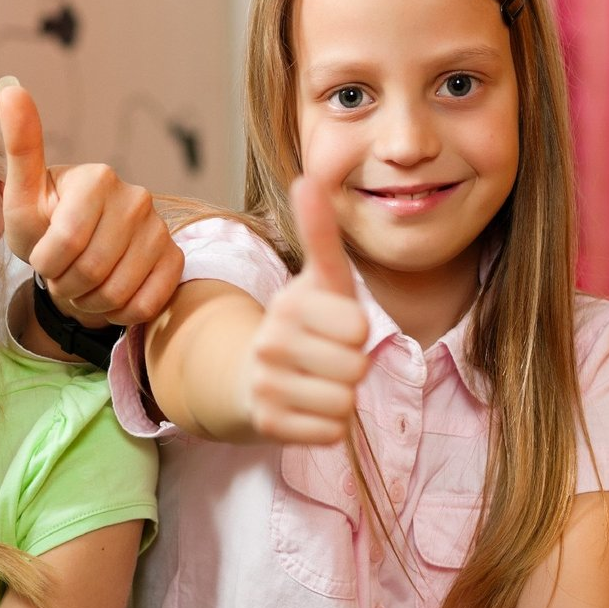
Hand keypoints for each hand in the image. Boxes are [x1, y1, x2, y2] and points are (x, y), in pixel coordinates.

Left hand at [0, 79, 181, 326]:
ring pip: (119, 291)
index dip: (45, 263)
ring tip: (82, 281)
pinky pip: (146, 303)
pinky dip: (119, 310)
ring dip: (90, 300)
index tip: (40, 256)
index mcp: (98, 177)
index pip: (64, 243)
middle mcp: (137, 196)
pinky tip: (108, 293)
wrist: (74, 256)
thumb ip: (20, 145)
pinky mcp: (175, 258)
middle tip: (61, 272)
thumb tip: (11, 87)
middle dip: (66, 284)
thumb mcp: (22, 194)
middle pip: (91, 270)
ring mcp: (161, 228)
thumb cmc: (42, 224)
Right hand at [238, 177, 369, 443]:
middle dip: (350, 366)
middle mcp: (270, 343)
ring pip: (344, 402)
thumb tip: (307, 175)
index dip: (355, 330)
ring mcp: (265, 384)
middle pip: (355, 368)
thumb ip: (320, 232)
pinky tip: (306, 406)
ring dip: (341, 396)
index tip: (333, 325)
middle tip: (325, 357)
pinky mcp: (267, 423)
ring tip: (316, 381)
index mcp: (288, 304)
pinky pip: (330, 432)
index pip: (358, 328)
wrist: (250, 374)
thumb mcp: (319, 279)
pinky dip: (328, 424)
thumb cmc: (304, 322)